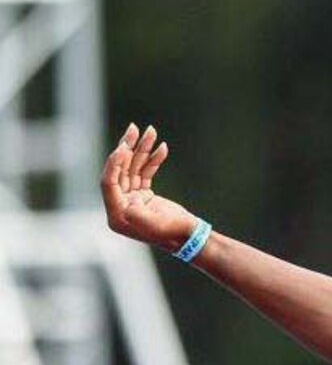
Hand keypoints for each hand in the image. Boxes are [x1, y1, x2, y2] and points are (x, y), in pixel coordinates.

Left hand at [101, 123, 197, 251]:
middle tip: (135, 128)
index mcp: (118, 214)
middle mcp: (121, 206)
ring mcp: (132, 199)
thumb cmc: (174, 232)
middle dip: (128, 148)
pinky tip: (162, 148)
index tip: (124, 147)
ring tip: (151, 131)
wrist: (190, 236)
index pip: (109, 183)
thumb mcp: (156, 225)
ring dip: (142, 149)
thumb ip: (138, 216)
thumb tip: (127, 205)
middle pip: (120, 171)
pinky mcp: (143, 195)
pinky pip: (145, 173)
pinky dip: (153, 160)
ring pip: (133, 168)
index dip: (114, 164)